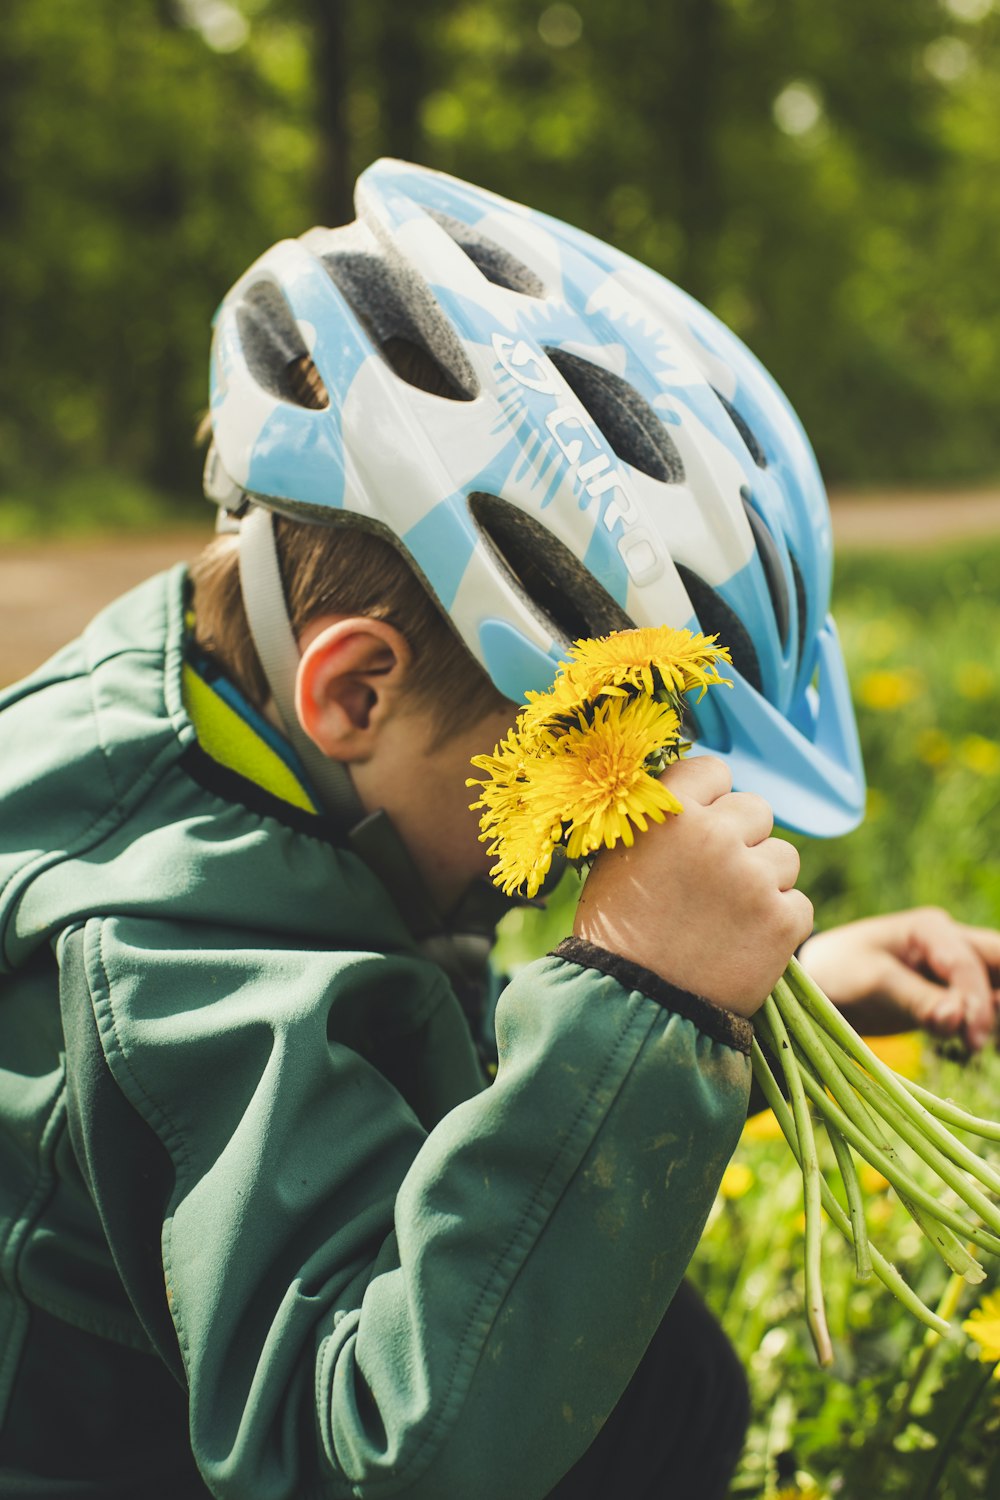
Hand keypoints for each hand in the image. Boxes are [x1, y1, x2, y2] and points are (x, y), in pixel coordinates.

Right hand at [573, 755, 812, 1017]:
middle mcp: (715, 835)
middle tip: (714, 884)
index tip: (699, 830)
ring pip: (785, 856)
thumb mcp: (617, 861)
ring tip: (728, 919)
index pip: (714, 770)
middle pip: (756, 809)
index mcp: (668, 813)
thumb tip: (695, 799)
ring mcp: (753, 878)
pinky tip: (744, 945)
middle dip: (742, 841)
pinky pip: (799, 905)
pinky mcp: (784, 920)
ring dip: (765, 882)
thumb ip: (659, 822)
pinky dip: (779, 925)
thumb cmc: (617, 936)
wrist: (634, 1010)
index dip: (709, 800)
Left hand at [797, 909, 999, 1051]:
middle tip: (984, 1036)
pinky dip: (985, 1021)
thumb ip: (916, 999)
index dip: (975, 1002)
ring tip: (975, 1042)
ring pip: (995, 983)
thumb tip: (957, 1020)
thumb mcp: (872, 983)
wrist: (819, 985)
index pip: (967, 964)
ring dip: (993, 1011)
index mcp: (930, 928)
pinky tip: (974, 1041)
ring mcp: (954, 968)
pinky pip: (982, 1005)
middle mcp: (950, 942)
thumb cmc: (839, 972)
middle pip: (997, 963)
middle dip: (999, 997)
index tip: (970, 1039)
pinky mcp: (952, 994)